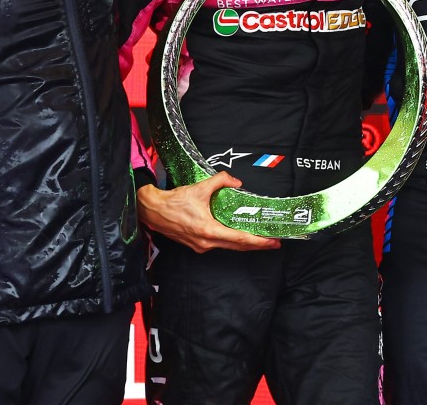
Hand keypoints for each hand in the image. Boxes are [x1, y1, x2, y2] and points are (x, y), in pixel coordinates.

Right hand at [137, 173, 280, 252]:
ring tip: (259, 239)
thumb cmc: (173, 202)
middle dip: (257, 245)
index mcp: (208, 230)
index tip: (271, 242)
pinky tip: (238, 235)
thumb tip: (236, 182)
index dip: (258, 241)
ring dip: (244, 243)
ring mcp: (200, 245)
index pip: (239, 238)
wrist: (153, 211)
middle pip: (237, 246)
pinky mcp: (196, 244)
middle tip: (273, 243)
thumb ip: (221, 181)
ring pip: (228, 246)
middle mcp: (206, 242)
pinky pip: (218, 244)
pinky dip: (231, 240)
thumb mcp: (200, 187)